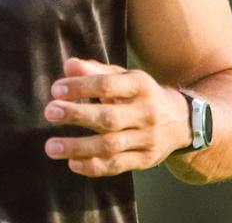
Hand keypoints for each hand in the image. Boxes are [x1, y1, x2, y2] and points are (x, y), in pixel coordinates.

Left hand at [43, 57, 191, 176]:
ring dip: (78, 146)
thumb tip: (69, 65)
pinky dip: (93, 166)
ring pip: (110, 145)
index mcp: (140, 86)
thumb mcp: (124, 77)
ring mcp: (147, 138)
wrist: (182, 120)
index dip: (81, 87)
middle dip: (77, 115)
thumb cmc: (141, 95)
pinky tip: (72, 163)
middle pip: (108, 117)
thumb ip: (95, 71)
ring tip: (51, 147)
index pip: (107, 85)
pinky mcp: (145, 159)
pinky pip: (117, 165)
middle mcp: (146, 113)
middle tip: (49, 112)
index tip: (55, 90)